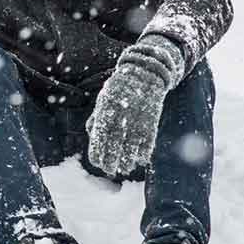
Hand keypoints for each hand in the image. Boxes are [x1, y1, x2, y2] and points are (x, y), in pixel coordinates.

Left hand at [87, 35, 185, 175]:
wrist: (145, 73)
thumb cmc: (120, 89)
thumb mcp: (104, 100)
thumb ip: (97, 117)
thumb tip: (91, 136)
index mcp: (106, 110)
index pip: (99, 137)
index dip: (97, 152)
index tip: (97, 162)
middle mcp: (121, 116)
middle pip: (114, 144)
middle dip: (110, 161)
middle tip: (109, 171)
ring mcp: (137, 119)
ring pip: (131, 146)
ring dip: (127, 161)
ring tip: (123, 169)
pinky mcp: (152, 120)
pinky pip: (148, 141)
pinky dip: (144, 152)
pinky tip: (139, 160)